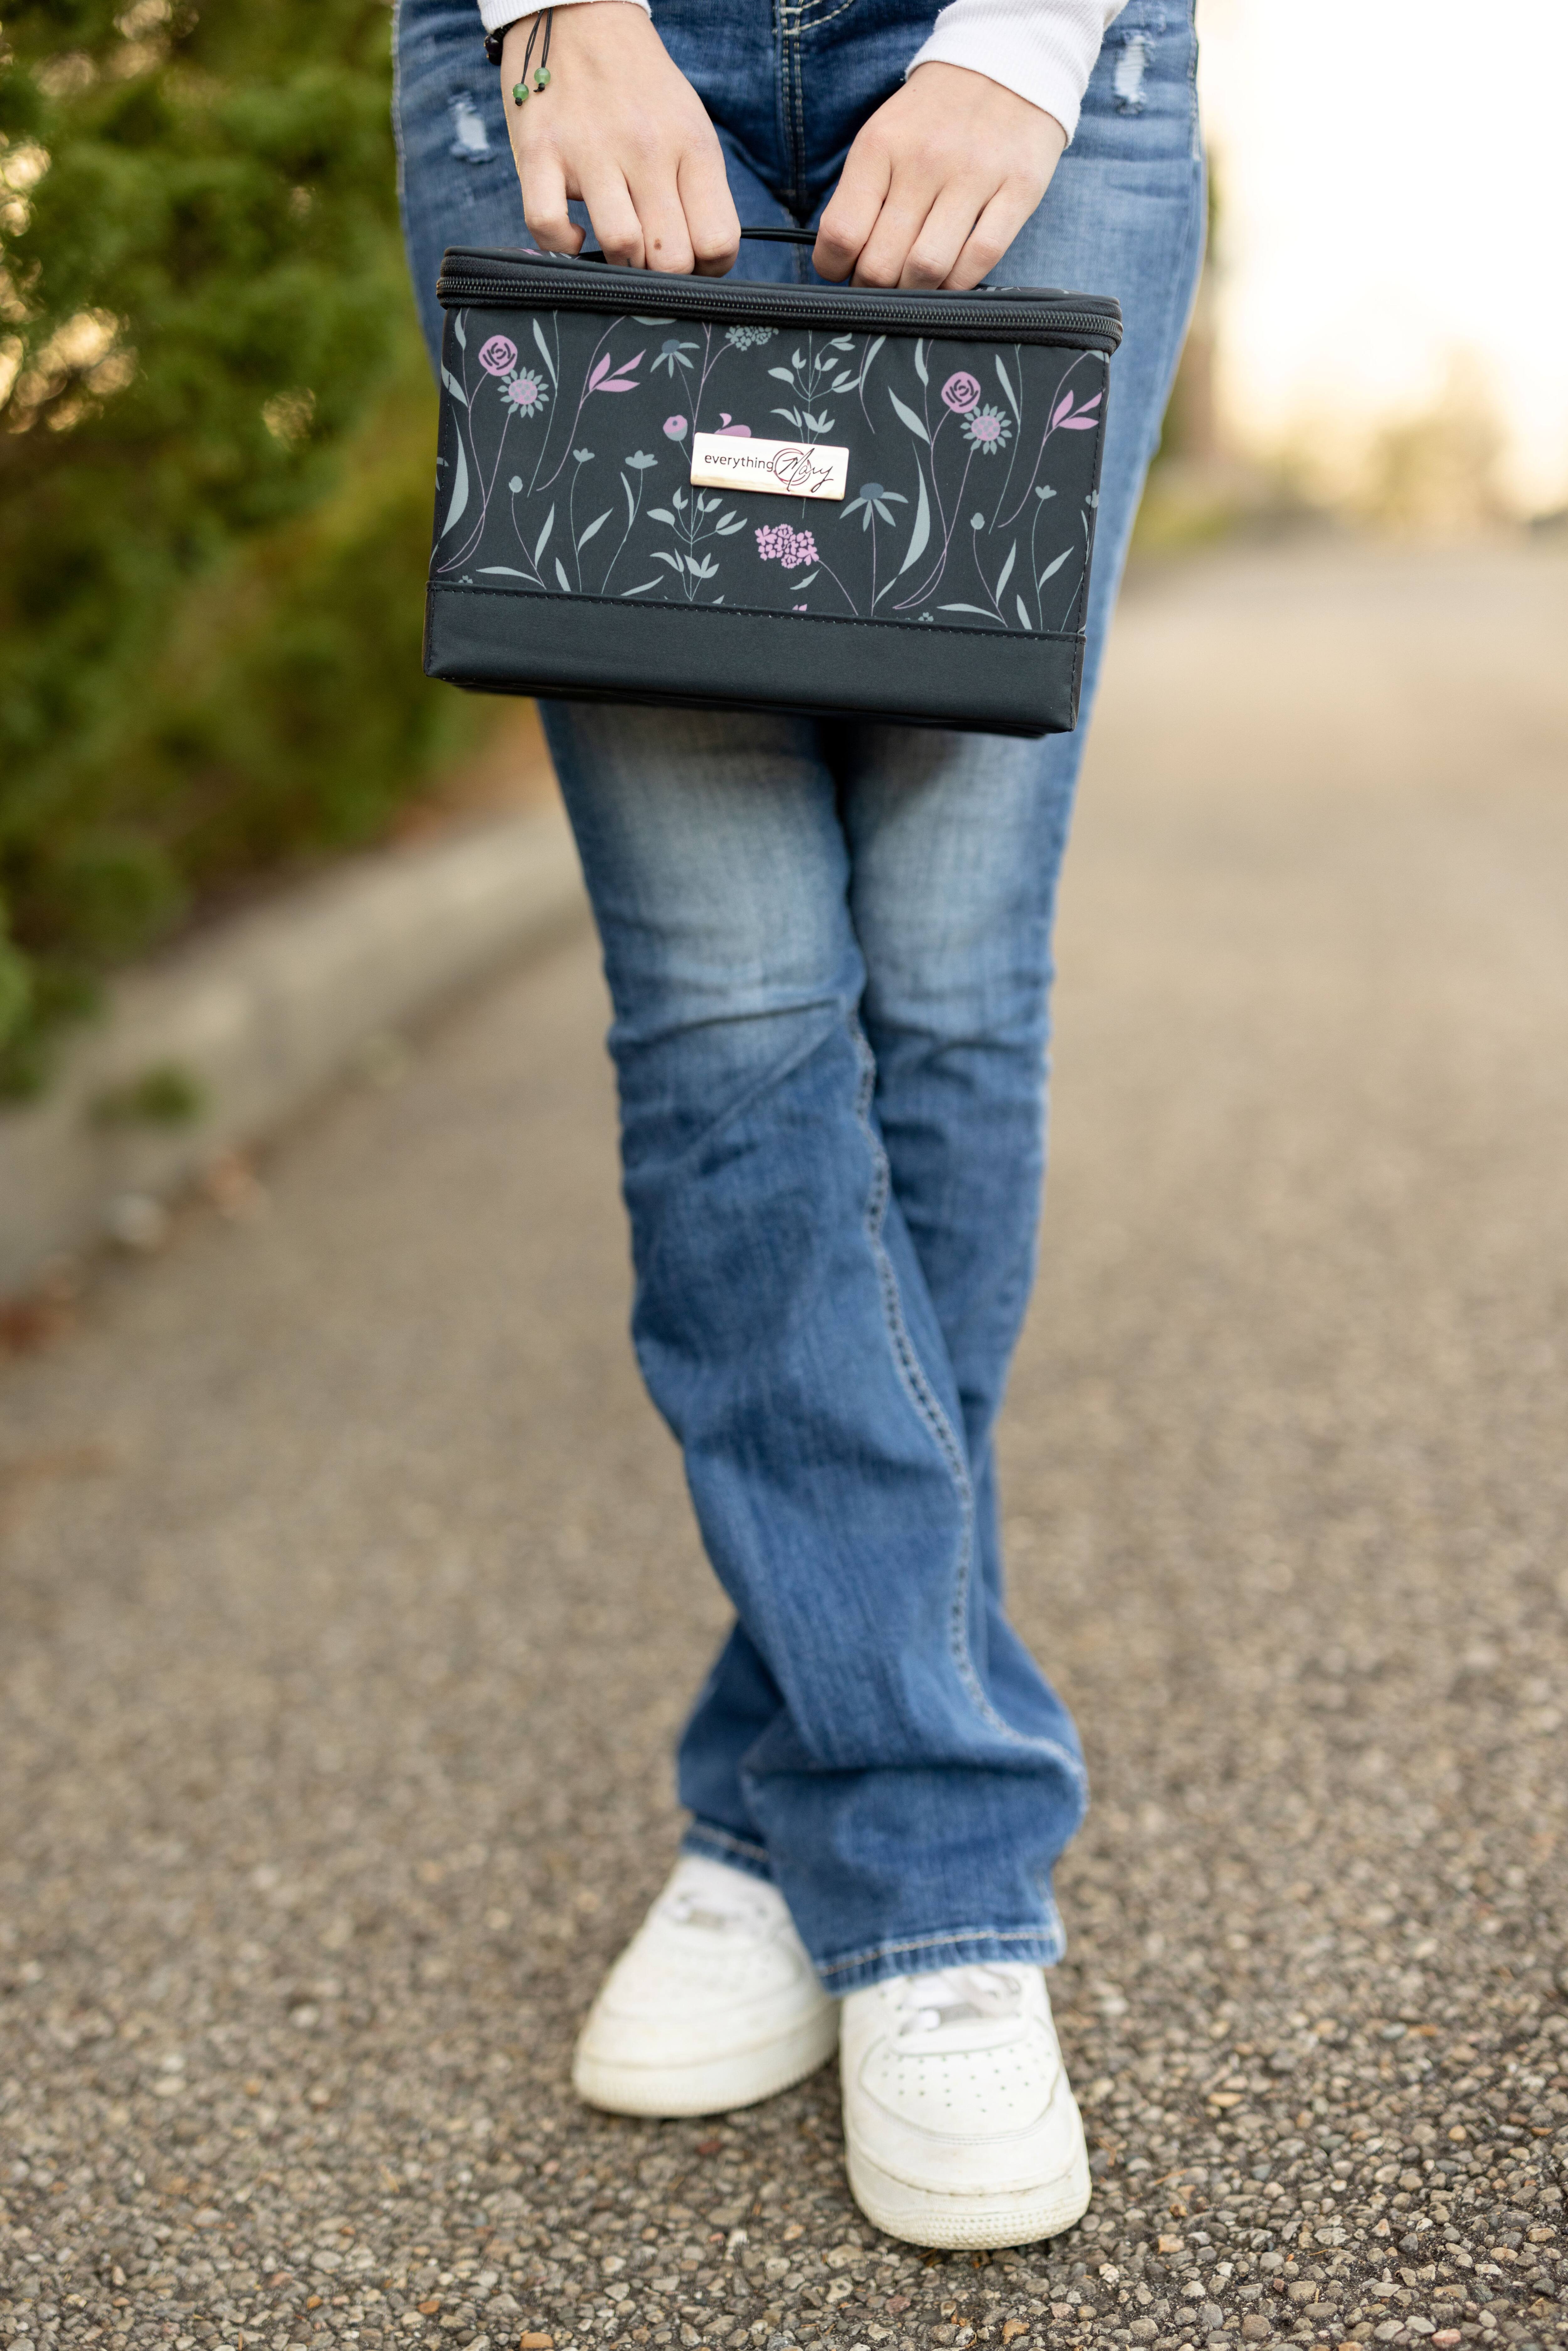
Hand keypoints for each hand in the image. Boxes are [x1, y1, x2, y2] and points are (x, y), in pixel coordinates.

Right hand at [501, 4, 739, 274]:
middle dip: (663, 274)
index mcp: (691, 145)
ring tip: (617, 243)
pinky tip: (573, 233)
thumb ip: (698, 190)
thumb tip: (701, 262)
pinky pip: (549, 229)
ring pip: (621, 248)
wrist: (581, 16)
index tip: (692, 260)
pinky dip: (562, 247)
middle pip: (671, 259)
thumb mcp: (688, 126)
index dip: (708, 269)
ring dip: (619, 263)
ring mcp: (590, 151)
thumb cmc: (639, 88)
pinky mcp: (539, 154)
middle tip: (651, 254)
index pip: (718, 241)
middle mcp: (645, 148)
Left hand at [813, 63, 1066, 291]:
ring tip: (914, 282)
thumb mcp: (883, 138)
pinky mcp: (1017, 190)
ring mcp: (974, 176)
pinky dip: (958, 282)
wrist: (1005, 66)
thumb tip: (842, 261)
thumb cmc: (934, 117)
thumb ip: (860, 195)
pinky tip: (950, 276)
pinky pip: (979, 260)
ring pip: (928, 269)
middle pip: (882, 263)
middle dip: (874, 287)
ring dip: (915, 292)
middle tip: (880, 284)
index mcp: (881, 147)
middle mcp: (925, 160)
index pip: (842, 234)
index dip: (834, 268)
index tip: (844, 271)